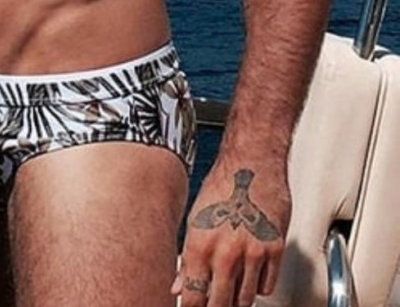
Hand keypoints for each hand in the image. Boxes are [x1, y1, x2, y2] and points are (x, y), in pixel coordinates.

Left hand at [173, 162, 289, 305]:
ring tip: (231, 290)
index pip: (193, 296)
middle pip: (220, 304)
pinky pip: (266, 286)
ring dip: (237, 299)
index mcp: (199, 244)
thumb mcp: (195, 219)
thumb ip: (188, 257)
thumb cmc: (221, 184)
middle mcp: (225, 252)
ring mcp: (252, 253)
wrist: (252, 162)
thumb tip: (178, 286)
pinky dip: (258, 286)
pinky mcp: (274, 250)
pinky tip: (250, 273)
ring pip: (245, 300)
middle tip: (213, 303)